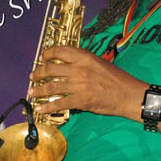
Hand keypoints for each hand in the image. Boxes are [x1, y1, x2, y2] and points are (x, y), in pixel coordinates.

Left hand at [28, 45, 145, 118]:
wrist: (128, 94)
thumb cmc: (117, 78)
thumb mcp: (100, 62)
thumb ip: (84, 62)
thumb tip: (69, 64)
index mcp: (84, 57)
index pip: (60, 51)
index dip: (47, 54)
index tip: (42, 58)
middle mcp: (79, 69)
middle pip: (51, 69)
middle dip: (38, 73)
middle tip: (33, 77)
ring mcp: (78, 85)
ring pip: (52, 87)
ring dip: (38, 90)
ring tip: (31, 93)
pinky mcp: (80, 101)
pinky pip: (59, 103)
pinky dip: (47, 106)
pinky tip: (40, 109)